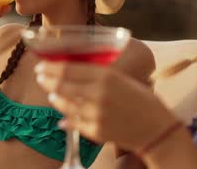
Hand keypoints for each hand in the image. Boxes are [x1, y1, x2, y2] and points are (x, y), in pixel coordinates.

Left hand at [34, 61, 178, 152]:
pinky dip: (65, 118)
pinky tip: (62, 117)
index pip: (70, 69)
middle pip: (62, 85)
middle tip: (40, 77)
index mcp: (107, 75)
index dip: (51, 67)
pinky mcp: (94, 130)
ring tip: (51, 94)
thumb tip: (77, 70)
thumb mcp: (124, 79)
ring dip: (54, 98)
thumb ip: (102, 74)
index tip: (41, 65)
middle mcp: (98, 93)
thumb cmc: (144, 100)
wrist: (156, 129)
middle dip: (47, 80)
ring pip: (64, 104)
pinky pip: (72, 123)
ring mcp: (94, 113)